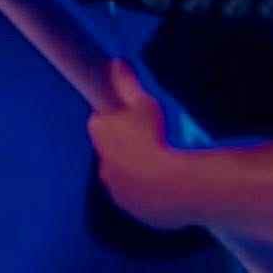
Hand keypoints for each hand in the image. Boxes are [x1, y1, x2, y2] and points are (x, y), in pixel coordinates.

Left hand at [88, 60, 186, 228]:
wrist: (172, 187)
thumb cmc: (156, 138)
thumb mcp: (144, 103)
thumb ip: (128, 83)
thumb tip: (116, 62)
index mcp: (100, 134)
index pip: (101, 121)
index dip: (117, 119)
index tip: (135, 118)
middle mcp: (102, 165)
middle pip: (112, 151)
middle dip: (127, 146)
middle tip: (155, 140)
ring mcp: (117, 191)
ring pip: (125, 176)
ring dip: (138, 172)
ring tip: (165, 166)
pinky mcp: (133, 210)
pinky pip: (140, 198)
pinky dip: (149, 193)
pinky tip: (169, 186)